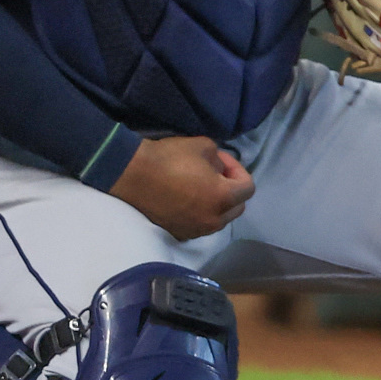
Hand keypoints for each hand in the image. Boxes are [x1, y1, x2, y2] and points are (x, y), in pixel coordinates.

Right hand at [111, 133, 255, 241]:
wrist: (132, 175)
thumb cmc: (170, 158)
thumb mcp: (205, 146)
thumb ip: (220, 159)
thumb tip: (220, 169)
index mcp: (223, 198)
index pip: (248, 188)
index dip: (238, 170)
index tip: (221, 160)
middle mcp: (212, 220)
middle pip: (237, 207)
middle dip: (232, 190)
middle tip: (215, 174)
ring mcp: (194, 230)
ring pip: (219, 219)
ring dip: (217, 204)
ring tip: (201, 187)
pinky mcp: (178, 233)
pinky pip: (200, 225)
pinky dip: (201, 214)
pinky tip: (187, 199)